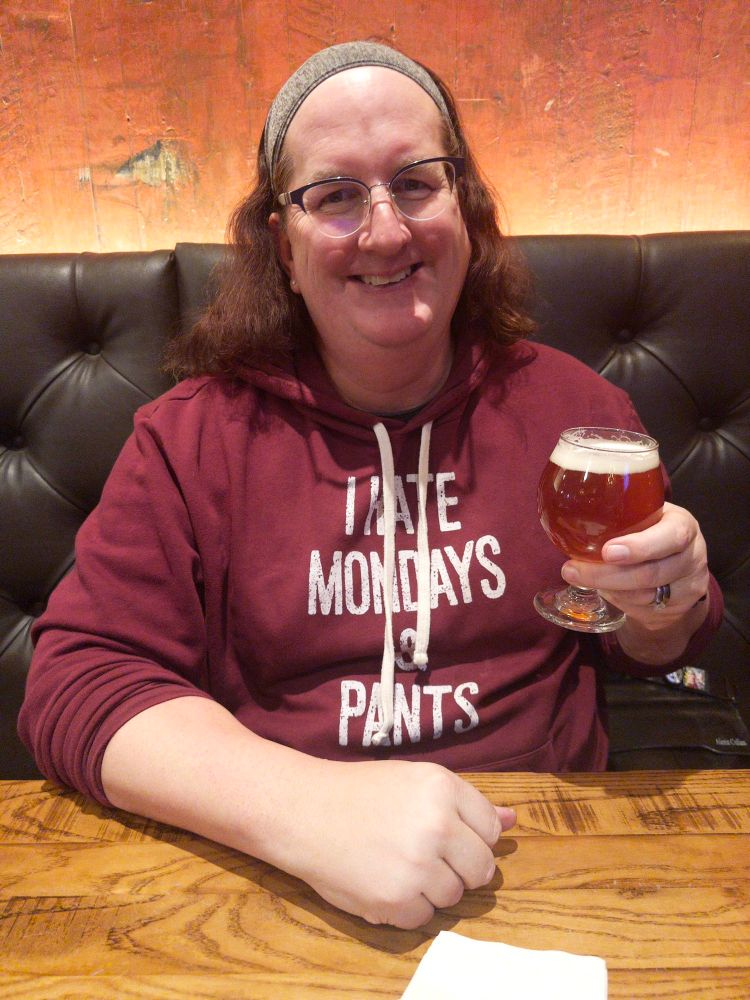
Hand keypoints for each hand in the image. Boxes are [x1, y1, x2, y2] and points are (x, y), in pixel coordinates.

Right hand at [288, 759, 515, 928]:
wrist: (303, 812)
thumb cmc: (361, 792)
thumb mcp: (416, 780)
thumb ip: (467, 803)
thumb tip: (514, 820)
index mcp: (442, 788)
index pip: (491, 829)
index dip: (473, 836)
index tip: (450, 835)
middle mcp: (435, 826)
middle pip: (482, 868)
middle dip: (462, 867)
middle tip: (429, 855)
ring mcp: (416, 867)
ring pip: (455, 895)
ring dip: (433, 887)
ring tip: (400, 864)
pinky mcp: (395, 902)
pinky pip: (425, 917)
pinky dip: (409, 906)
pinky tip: (385, 880)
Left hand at [561, 501, 708, 628]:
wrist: (680, 563)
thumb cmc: (651, 531)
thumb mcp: (646, 515)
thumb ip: (623, 514)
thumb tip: (571, 513)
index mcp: (684, 526)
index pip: (671, 537)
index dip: (639, 546)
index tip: (607, 551)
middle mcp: (693, 557)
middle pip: (651, 574)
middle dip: (607, 575)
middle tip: (572, 571)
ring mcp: (689, 587)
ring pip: (643, 596)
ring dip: (608, 589)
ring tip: (581, 577)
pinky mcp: (680, 609)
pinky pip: (643, 611)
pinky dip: (618, 601)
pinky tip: (604, 590)